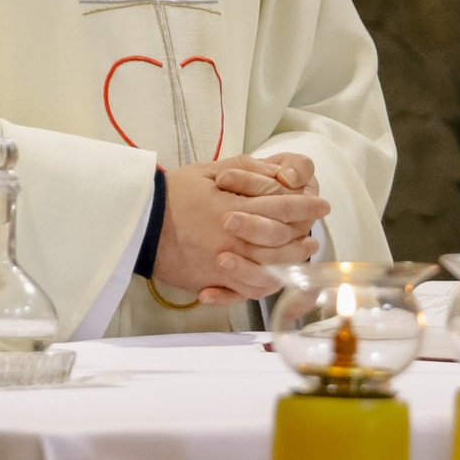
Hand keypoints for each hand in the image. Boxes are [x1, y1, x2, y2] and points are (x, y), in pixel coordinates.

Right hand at [154, 154, 330, 302]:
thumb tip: (282, 174)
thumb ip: (248, 169)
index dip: (305, 205)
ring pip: (268, 268)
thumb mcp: (209, 169)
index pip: (280, 206)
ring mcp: (221, 263)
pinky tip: (274, 276)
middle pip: (280, 239)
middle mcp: (231, 236)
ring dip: (291, 260)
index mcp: (232, 205)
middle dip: (303, 233)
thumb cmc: (173, 192)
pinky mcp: (210, 281)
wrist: (138, 222)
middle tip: (315, 231)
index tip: (321, 204)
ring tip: (302, 252)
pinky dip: (263, 285)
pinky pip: (245, 290)